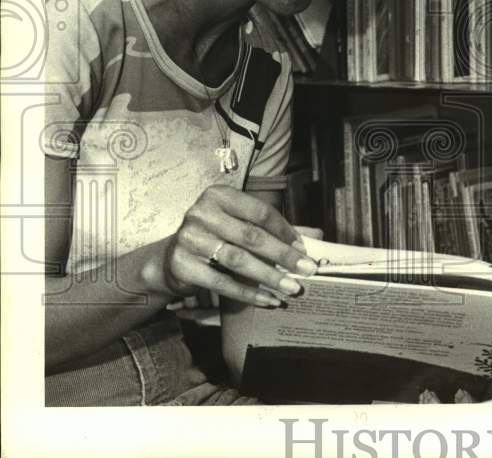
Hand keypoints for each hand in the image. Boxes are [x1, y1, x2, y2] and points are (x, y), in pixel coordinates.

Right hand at [157, 185, 317, 307]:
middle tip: (307, 270)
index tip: (304, 248)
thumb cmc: (215, 237)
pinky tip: (268, 299)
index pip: (260, 212)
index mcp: (218, 195)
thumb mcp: (239, 224)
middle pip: (252, 236)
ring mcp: (189, 239)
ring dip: (269, 276)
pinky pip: (222, 283)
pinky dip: (248, 293)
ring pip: (239, 260)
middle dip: (283, 255)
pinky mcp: (183, 266)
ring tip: (291, 288)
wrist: (170, 259)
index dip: (284, 230)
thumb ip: (272, 228)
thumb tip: (317, 235)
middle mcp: (201, 213)